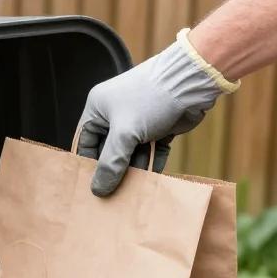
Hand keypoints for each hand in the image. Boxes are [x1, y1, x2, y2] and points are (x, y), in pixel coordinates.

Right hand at [77, 31, 230, 195]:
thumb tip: (99, 190)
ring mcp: (138, 121)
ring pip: (131, 154)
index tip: (92, 188)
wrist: (191, 82)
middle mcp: (116, 114)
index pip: (85, 142)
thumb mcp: (125, 133)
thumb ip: (111, 164)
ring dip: (134, 172)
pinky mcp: (159, 128)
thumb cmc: (151, 98)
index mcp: (99, 108)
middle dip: (114, 171)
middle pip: (109, 151)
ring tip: (134, 193)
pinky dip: (152, 166)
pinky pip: (151, 153)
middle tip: (113, 195)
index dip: (88, 165)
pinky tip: (151, 183)